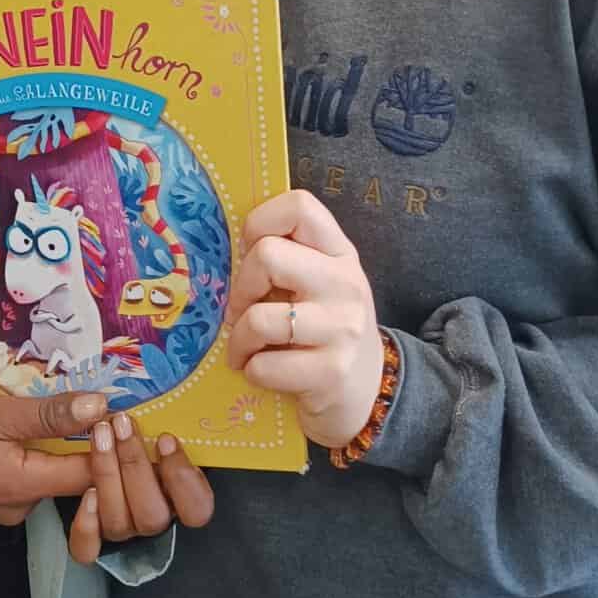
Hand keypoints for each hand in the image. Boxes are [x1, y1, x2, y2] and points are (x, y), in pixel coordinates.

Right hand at [0, 389, 105, 524]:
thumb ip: (48, 414)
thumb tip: (100, 406)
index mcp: (24, 487)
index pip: (88, 475)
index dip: (109, 445)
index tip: (120, 414)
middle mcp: (21, 507)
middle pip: (72, 477)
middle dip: (88, 442)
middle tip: (97, 404)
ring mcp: (7, 508)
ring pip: (52, 477)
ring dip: (62, 447)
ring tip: (70, 411)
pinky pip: (32, 479)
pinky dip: (40, 455)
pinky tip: (39, 430)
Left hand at [67, 413, 213, 563]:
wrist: (67, 442)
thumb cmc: (116, 420)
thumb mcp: (134, 403)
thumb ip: (141, 398)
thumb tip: (108, 402)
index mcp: (176, 488)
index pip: (197, 508)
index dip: (185, 481)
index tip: (165, 439)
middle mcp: (151, 514)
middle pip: (153, 516)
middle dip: (136, 466)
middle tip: (122, 423)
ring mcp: (121, 528)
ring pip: (120, 525)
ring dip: (109, 477)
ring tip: (99, 435)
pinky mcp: (89, 537)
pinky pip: (89, 547)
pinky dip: (87, 526)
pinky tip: (86, 495)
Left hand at [225, 190, 383, 448]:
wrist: (369, 391)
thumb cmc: (327, 330)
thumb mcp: (320, 283)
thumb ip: (289, 258)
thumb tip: (229, 251)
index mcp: (339, 252)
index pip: (299, 207)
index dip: (260, 222)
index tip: (249, 252)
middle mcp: (346, 283)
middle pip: (267, 256)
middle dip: (240, 288)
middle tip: (240, 311)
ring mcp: (342, 328)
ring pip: (259, 318)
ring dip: (239, 339)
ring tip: (245, 348)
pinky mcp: (331, 373)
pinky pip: (263, 366)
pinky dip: (251, 371)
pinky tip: (262, 372)